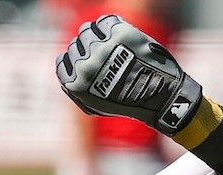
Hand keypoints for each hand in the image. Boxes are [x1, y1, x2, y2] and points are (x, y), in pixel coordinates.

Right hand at [56, 14, 202, 134]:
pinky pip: (105, 20)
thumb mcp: (95, 106)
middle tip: (103, 53)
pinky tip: (118, 33)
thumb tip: (67, 70)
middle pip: (75, 44)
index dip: (74, 60)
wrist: (160, 97)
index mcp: (76, 84)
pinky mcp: (120, 34)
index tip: (85, 61)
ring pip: (87, 29)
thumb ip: (77, 89)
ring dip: (96, 34)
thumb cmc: (129, 102)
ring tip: (110, 42)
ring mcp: (102, 48)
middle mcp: (86, 65)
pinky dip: (110, 25)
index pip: (62, 61)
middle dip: (87, 48)